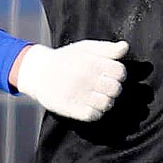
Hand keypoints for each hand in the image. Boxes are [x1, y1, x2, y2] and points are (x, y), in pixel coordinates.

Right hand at [11, 40, 129, 121]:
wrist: (38, 72)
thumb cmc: (65, 59)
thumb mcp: (85, 48)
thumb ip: (107, 48)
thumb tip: (125, 47)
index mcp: (90, 62)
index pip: (120, 72)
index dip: (118, 74)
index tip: (109, 74)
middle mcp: (85, 78)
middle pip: (115, 89)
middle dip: (113, 88)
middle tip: (103, 86)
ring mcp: (78, 94)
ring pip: (107, 104)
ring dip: (105, 101)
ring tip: (97, 96)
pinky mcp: (71, 109)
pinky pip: (93, 115)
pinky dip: (95, 112)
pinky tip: (90, 105)